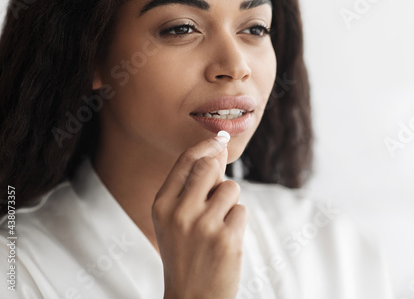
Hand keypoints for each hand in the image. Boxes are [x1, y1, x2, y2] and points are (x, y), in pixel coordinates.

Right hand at [152, 135, 247, 298]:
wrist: (192, 297)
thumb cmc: (185, 253)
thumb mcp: (175, 219)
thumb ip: (192, 184)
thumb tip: (218, 146)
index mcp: (161, 205)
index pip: (186, 160)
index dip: (206, 145)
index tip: (219, 140)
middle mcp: (179, 212)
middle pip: (210, 167)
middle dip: (218, 175)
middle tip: (214, 196)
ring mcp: (203, 226)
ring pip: (231, 188)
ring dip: (230, 202)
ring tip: (217, 225)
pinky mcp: (227, 239)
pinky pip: (241, 210)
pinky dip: (237, 222)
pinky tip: (225, 240)